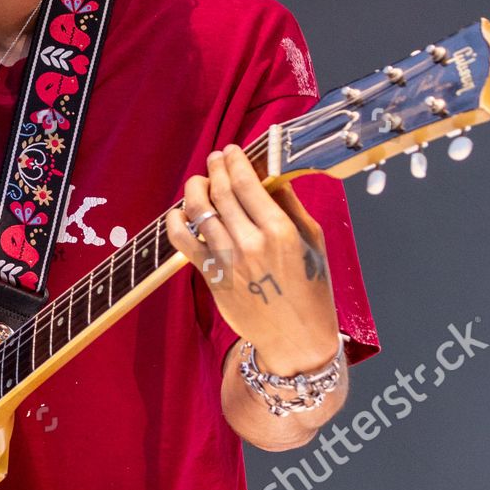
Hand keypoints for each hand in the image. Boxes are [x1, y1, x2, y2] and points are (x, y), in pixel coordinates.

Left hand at [165, 144, 339, 373]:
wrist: (296, 339)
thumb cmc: (311, 289)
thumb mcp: (313, 242)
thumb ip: (290, 205)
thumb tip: (272, 173)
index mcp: (280, 231)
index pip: (246, 182)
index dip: (233, 160)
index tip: (230, 150)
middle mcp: (251, 243)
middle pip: (220, 191)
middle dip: (214, 168)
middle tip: (214, 159)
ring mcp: (227, 261)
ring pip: (199, 211)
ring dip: (195, 188)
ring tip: (198, 182)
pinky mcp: (212, 278)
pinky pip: (184, 242)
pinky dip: (176, 221)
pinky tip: (179, 212)